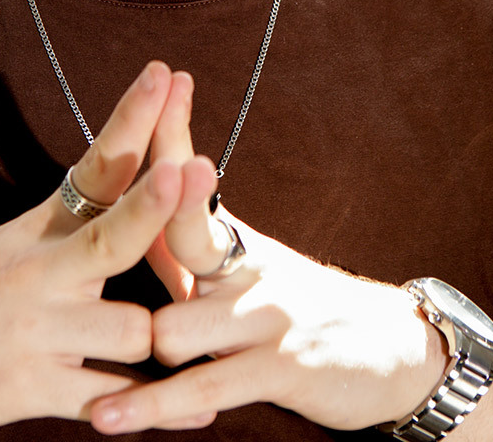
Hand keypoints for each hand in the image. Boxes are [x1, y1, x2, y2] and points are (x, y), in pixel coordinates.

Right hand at [0, 61, 191, 440]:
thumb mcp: (10, 244)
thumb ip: (74, 227)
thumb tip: (132, 191)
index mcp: (41, 227)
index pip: (96, 164)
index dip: (132, 119)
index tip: (162, 72)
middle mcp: (40, 272)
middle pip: (116, 234)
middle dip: (159, 204)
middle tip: (201, 168)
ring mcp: (35, 331)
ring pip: (133, 332)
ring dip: (158, 343)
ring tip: (181, 345)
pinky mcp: (26, 388)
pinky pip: (109, 401)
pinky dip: (153, 412)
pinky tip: (195, 415)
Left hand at [91, 73, 447, 434]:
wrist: (391, 350)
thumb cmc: (303, 305)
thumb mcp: (249, 269)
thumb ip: (188, 248)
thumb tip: (132, 213)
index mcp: (236, 240)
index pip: (192, 178)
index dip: (172, 134)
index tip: (162, 84)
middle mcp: (249, 268)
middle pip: (183, 232)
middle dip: (151, 211)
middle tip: (112, 206)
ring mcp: (266, 318)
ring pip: (176, 326)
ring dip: (144, 347)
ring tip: (100, 366)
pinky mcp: (280, 370)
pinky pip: (203, 389)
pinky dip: (151, 407)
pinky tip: (107, 417)